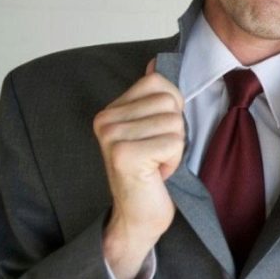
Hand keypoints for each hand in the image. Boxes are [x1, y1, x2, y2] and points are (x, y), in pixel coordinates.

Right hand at [93, 59, 184, 278]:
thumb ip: (152, 97)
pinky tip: (156, 173)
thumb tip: (154, 62)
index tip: (157, 133)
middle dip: (174, 130)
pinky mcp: (125, 156)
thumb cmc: (150, 170)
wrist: (138, 216)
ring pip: (174, 123)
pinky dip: (173, 161)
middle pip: (170, 102)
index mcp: (111, 110)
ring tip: (155, 163)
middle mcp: (105, 121)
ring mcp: (112, 138)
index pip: (159, 82)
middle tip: (156, 153)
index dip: (172, 107)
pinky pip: (174, 142)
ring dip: (174, 147)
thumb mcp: (152, 127)